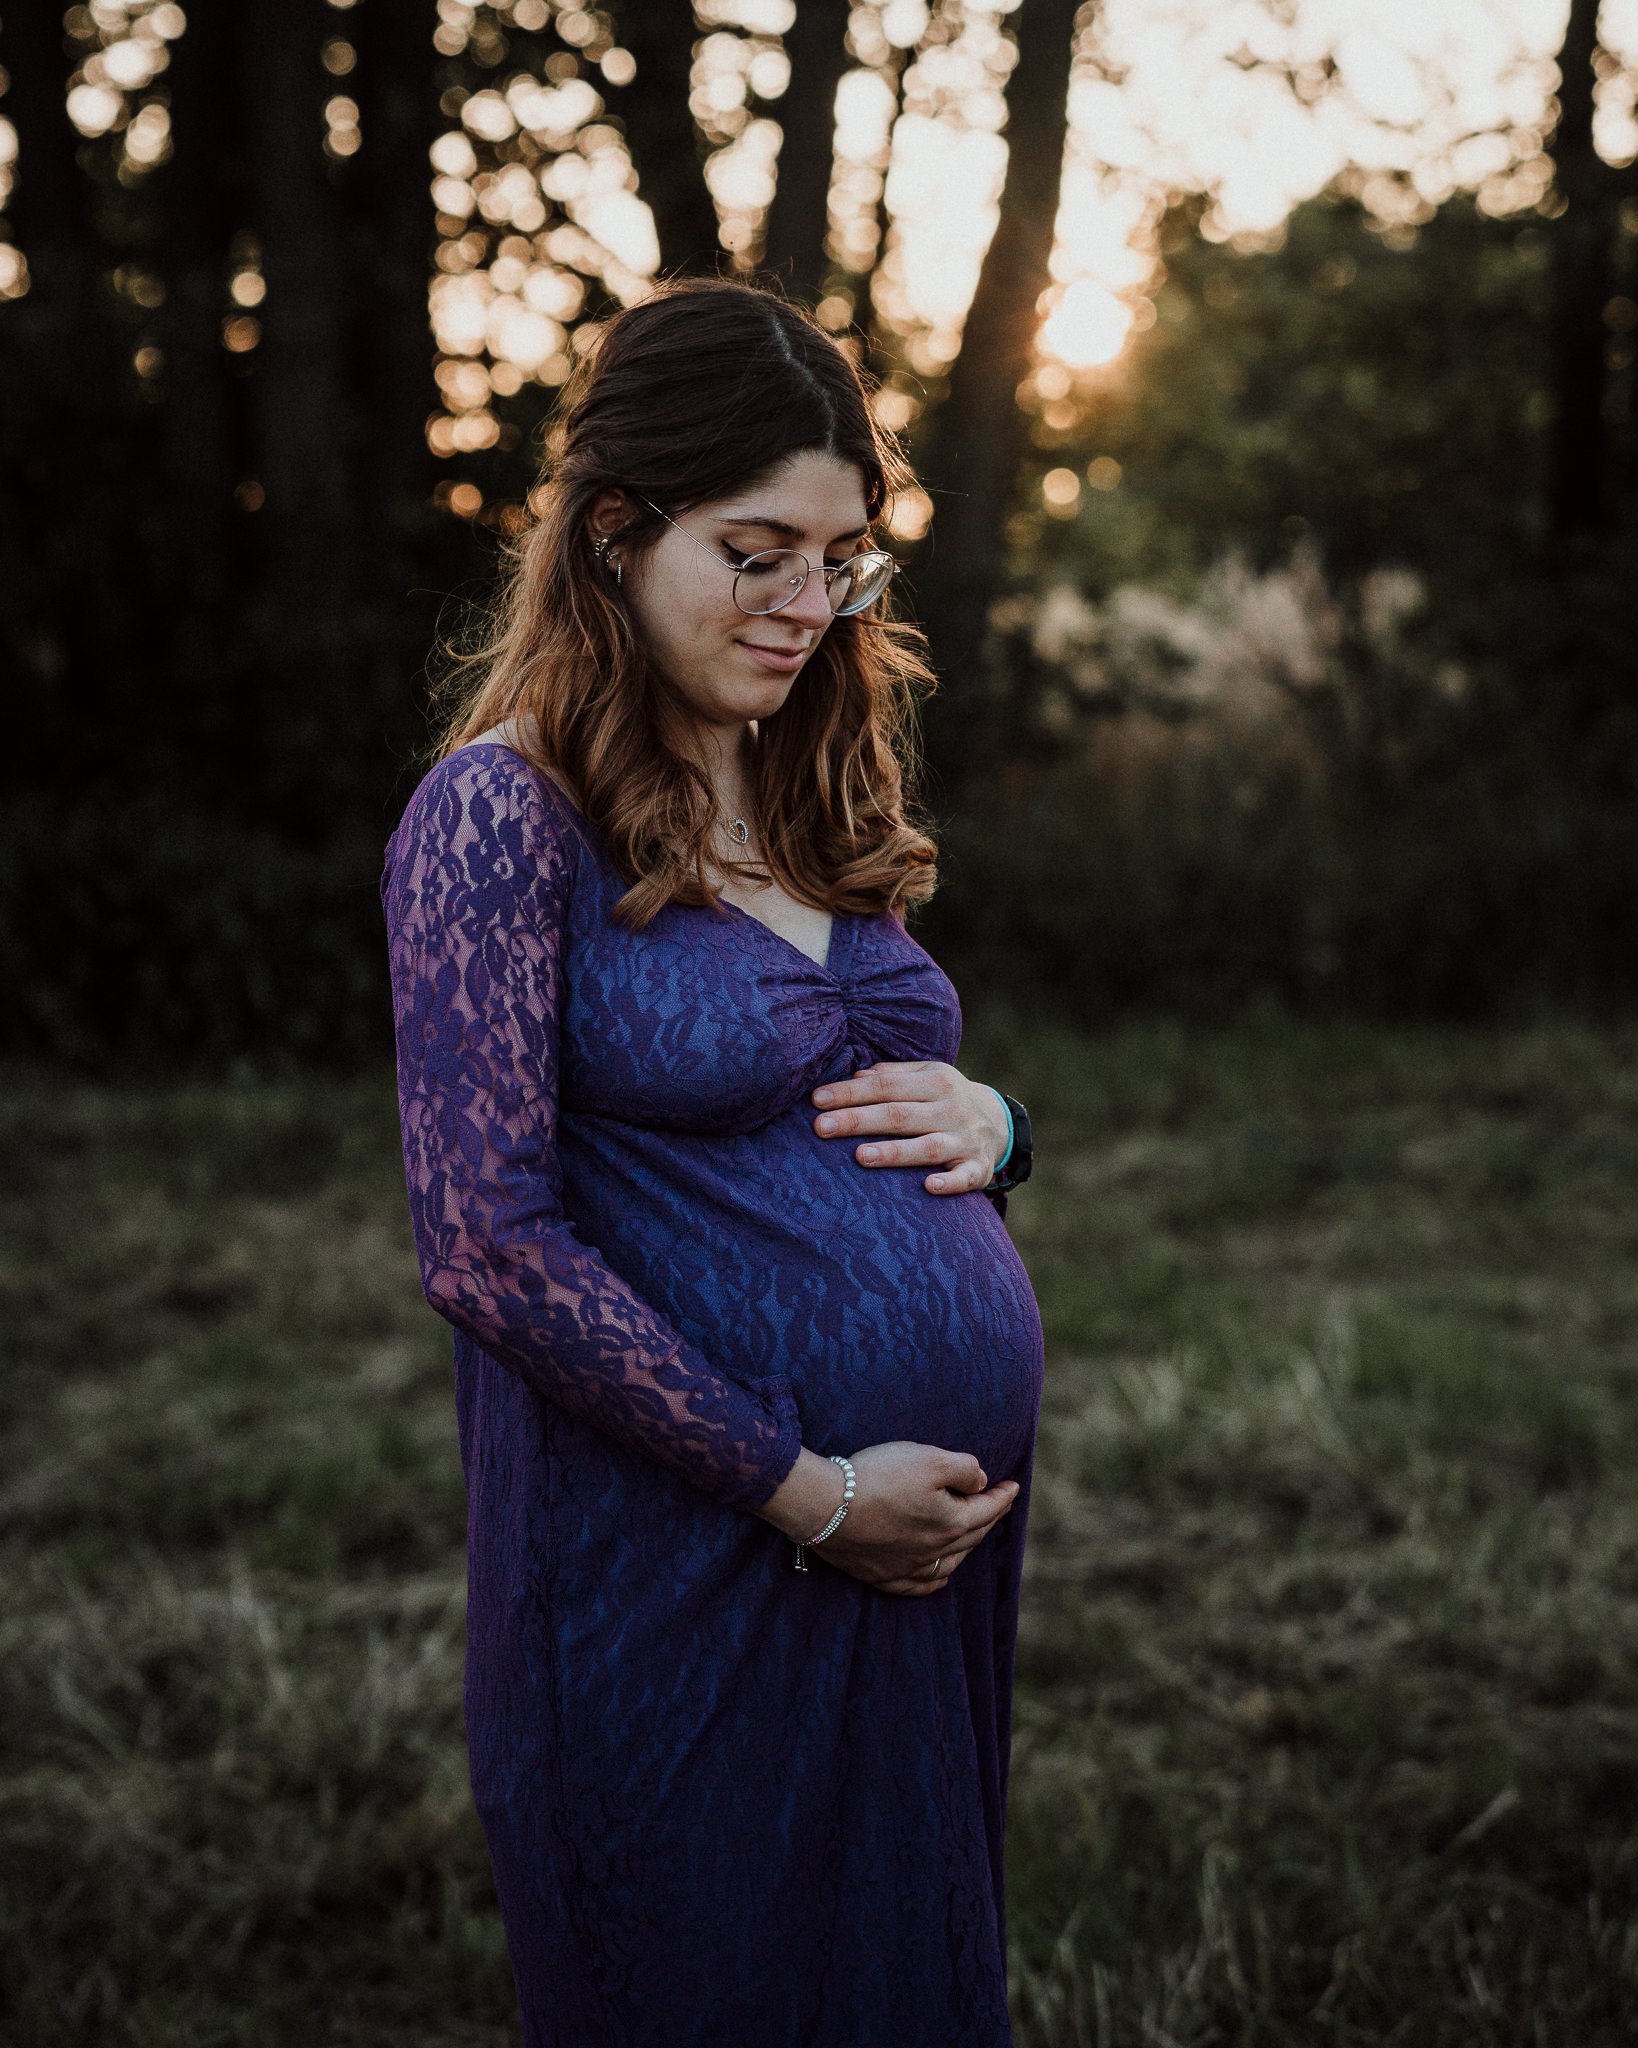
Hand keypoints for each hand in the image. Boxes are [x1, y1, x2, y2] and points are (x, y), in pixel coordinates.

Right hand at [757, 1442, 1021, 1595]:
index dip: (1003, 1496)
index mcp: (951, 1522)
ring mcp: (907, 1567)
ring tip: (971, 1536)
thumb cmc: (879, 1476)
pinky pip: (918, 1586)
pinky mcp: (881, 1575)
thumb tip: (980, 1481)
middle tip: (995, 1505)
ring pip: (949, 1564)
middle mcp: (934, 1551)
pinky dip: (934, 1581)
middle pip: (971, 1536)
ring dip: (966, 1549)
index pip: (988, 1509)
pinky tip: (939, 1577)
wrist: (826, 1506)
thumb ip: (964, 1468)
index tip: (1014, 1485)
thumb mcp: (929, 1458)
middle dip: (988, 1518)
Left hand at [810, 1061, 1010, 1195]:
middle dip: (858, 1120)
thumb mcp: (927, 1076)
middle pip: (898, 1115)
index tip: (817, 1101)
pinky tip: (928, 1187)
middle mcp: (951, 1109)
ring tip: (860, 1157)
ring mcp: (965, 1140)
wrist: (1001, 1123)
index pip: (885, 1086)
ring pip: (926, 1147)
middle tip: (821, 1127)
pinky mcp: (977, 1169)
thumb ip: (892, 1076)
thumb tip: (855, 1076)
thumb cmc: (947, 1099)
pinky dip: (948, 1183)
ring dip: (894, 1153)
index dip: (850, 1093)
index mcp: (936, 1082)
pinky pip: (964, 1178)